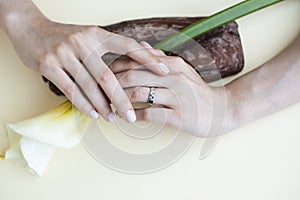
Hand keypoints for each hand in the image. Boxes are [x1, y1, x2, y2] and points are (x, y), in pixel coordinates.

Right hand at [0, 0, 168, 121]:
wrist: (29, 28)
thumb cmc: (65, 36)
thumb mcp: (89, 35)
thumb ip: (110, 47)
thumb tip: (139, 57)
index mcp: (97, 34)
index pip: (128, 45)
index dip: (147, 59)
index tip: (164, 71)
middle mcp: (82, 42)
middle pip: (108, 76)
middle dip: (122, 99)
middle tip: (132, 116)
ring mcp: (64, 53)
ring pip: (89, 86)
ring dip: (102, 106)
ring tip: (112, 118)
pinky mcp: (48, 65)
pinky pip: (70, 90)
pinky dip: (83, 104)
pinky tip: (93, 114)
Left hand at [110, 42, 229, 135]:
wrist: (221, 110)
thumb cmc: (196, 91)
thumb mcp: (181, 70)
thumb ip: (160, 59)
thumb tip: (140, 46)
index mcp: (171, 64)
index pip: (135, 60)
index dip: (114, 67)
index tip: (102, 74)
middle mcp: (173, 77)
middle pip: (133, 75)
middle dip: (112, 84)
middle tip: (100, 91)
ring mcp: (176, 96)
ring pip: (139, 93)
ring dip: (120, 100)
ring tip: (110, 104)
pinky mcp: (178, 116)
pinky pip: (150, 114)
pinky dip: (134, 116)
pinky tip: (127, 118)